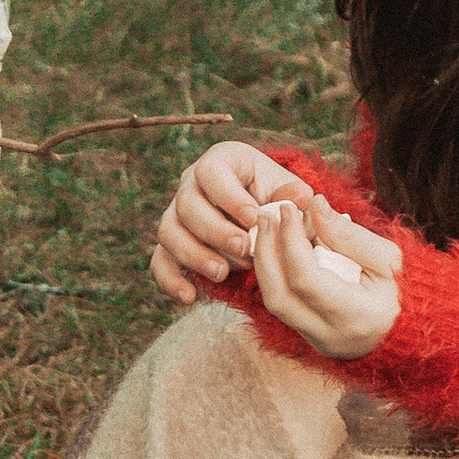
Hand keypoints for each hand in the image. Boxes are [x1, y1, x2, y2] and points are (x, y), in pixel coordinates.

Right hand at [150, 139, 311, 304]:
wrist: (266, 223)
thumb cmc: (279, 202)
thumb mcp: (290, 194)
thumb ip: (294, 196)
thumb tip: (298, 197)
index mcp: (222, 161)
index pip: (212, 171)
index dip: (230, 196)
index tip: (254, 219)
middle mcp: (192, 183)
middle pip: (187, 204)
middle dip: (215, 231)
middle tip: (243, 249)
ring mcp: (177, 214)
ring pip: (169, 231)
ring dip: (194, 255)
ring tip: (222, 273)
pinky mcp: (172, 244)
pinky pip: (159, 261)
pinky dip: (170, 280)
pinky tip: (190, 297)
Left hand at [248, 194, 401, 363]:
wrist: (420, 331)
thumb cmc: (409, 291)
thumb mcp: (389, 258)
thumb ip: (348, 234)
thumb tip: (315, 206)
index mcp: (357, 317)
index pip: (306, 280)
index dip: (290, 240)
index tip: (289, 209)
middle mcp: (332, 337)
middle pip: (279, 297)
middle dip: (266, 252)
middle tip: (267, 217)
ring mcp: (319, 342)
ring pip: (275, 304)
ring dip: (267, 263)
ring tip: (271, 229)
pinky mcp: (312, 338)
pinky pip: (285, 306)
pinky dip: (279, 275)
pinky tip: (283, 249)